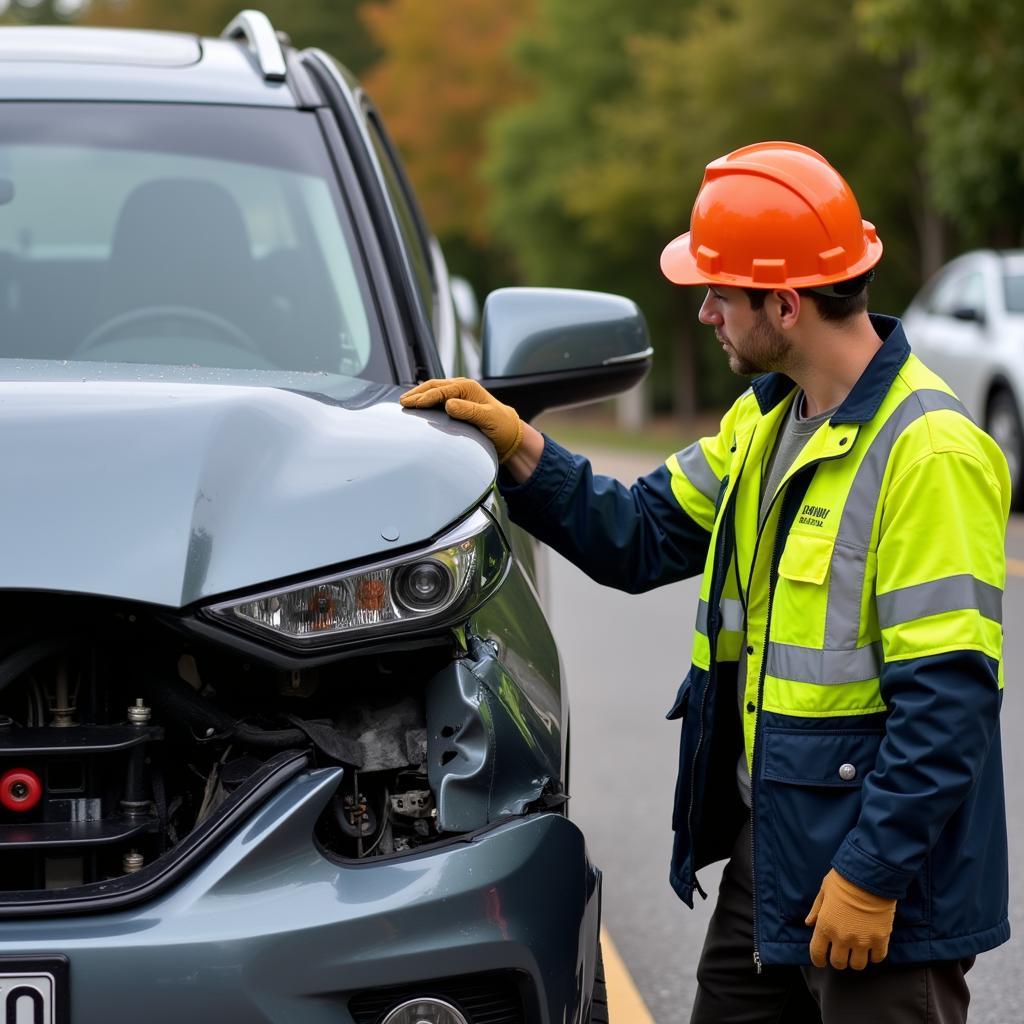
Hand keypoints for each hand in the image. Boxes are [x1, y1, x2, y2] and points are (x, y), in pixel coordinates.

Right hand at [400, 377, 523, 462]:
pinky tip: (417, 404)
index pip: (441, 390)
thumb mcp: (487, 419)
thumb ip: (469, 411)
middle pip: (434, 386)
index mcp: (468, 388)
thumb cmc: (501, 426)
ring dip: (419, 395)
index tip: (412, 404)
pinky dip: (425, 399)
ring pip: (434, 390)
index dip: (425, 397)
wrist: (509, 433)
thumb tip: (449, 404)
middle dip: (417, 393)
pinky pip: (437, 397)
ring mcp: (458, 395)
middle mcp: (462, 388)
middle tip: (402, 401)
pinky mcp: (456, 403)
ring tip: (405, 401)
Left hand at [805, 868, 896, 969]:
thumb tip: (809, 923)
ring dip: (855, 960)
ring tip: (856, 952)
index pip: (817, 953)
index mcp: (825, 926)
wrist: (869, 876)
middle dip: (838, 960)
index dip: (818, 960)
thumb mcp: (824, 891)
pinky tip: (871, 948)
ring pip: (858, 965)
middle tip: (840, 953)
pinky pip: (877, 958)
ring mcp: (862, 940)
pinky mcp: (880, 939)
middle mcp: (842, 937)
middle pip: (838, 963)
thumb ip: (816, 910)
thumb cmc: (843, 880)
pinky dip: (874, 956)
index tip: (821, 961)